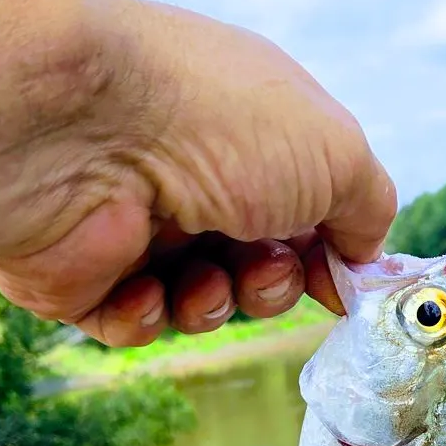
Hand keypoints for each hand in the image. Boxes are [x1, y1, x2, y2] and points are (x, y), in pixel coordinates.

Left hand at [0, 0, 393, 345]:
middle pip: (256, 262)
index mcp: (251, 127)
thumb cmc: (216, 122)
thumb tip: (365, 253)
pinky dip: (150, 317)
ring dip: (216, 302)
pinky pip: (132, 322)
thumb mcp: (336, 153)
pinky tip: (146, 289)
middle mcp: (192, 168)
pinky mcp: (79, 271)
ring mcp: (133, 221)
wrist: (75, 129)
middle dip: (272, 282)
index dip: (329, 250)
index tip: (343, 281)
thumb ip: (369, 206)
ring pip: (200, 299)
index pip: (304, 203)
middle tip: (261, 268)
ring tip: (204, 279)